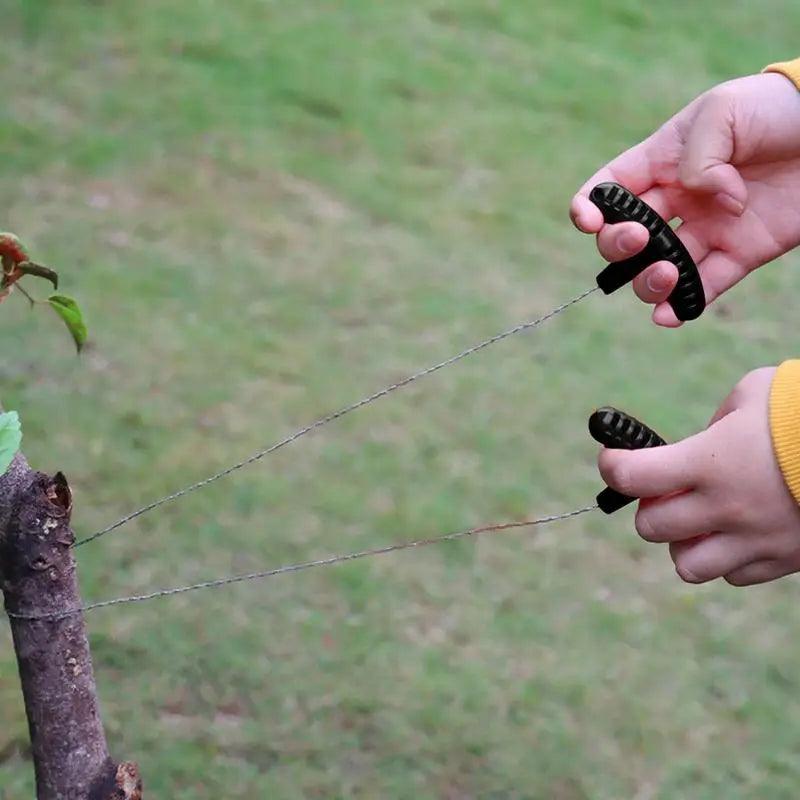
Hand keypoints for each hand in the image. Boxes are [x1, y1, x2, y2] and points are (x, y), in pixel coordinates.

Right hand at [571, 73, 799, 325]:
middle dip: (618, 247)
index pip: (607, 190)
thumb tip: (707, 204)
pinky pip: (703, 288)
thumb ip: (697, 158)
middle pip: (623, 239)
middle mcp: (676, 202)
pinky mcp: (739, 254)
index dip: (587, 209)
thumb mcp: (723, 111)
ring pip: (658, 271)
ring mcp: (706, 231)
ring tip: (669, 273)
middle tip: (642, 239)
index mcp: (661, 163)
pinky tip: (668, 315)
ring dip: (649, 282)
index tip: (589, 222)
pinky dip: (682, 307)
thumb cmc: (774, 108)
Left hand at [599, 368, 799, 585]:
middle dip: (650, 508)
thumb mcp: (752, 396)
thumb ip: (714, 422)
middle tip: (668, 490)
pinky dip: (725, 559)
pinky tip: (738, 532)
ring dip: (683, 542)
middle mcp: (724, 507)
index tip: (615, 460)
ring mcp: (754, 539)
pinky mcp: (783, 560)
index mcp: (708, 462)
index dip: (614, 467)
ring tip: (701, 520)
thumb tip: (696, 445)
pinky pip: (733, 576)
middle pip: (650, 528)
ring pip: (687, 567)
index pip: (631, 477)